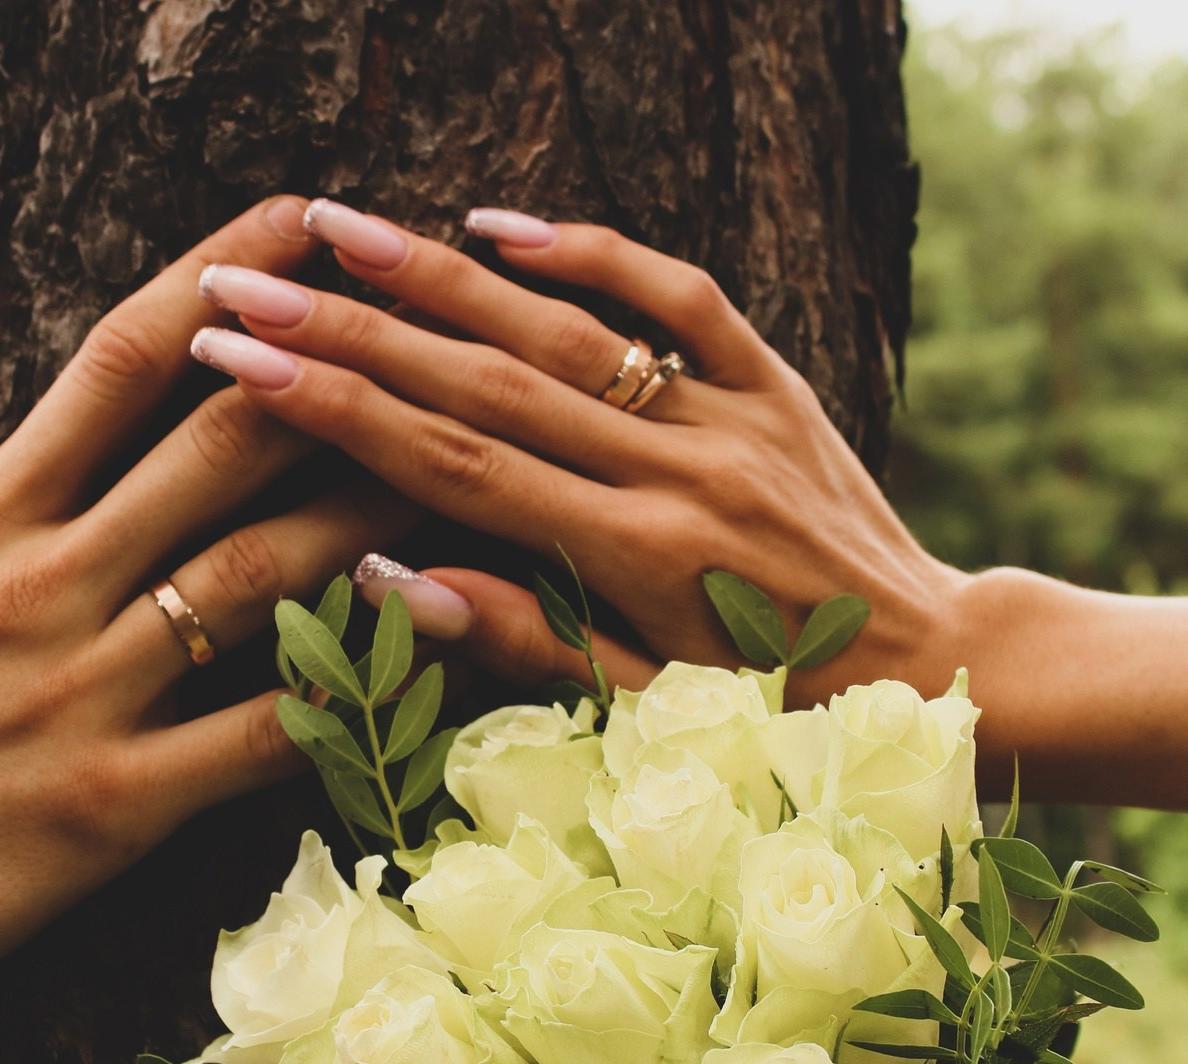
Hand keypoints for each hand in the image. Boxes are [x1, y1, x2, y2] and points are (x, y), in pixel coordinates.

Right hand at [0, 198, 412, 1063]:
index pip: (122, 359)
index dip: (228, 274)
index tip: (307, 222)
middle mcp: (43, 584)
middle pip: (224, 446)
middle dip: (339, 380)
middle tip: (438, 337)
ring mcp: (80, 693)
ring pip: (261, 577)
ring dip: (375, 519)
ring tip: (472, 482)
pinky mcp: (106, 807)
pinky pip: (257, 743)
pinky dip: (352, 701)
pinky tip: (432, 668)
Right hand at [185, 200, 964, 700]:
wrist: (946, 671)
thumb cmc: (781, 715)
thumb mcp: (650, 713)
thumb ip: (525, 640)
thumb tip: (385, 576)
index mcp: (637, 558)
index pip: (454, 464)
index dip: (338, 411)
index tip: (241, 365)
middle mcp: (678, 468)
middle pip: (485, 381)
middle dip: (352, 329)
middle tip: (245, 285)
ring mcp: (731, 415)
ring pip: (566, 326)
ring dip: (441, 273)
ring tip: (332, 227)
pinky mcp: (778, 385)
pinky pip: (683, 296)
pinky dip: (596, 250)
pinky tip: (501, 223)